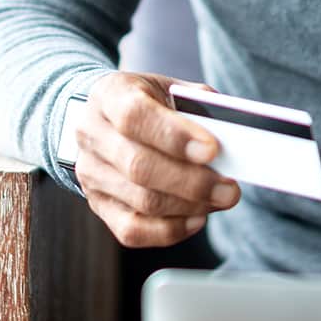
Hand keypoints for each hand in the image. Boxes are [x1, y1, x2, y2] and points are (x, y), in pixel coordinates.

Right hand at [70, 71, 240, 246]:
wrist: (109, 120)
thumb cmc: (149, 104)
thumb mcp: (170, 90)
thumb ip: (198, 107)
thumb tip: (230, 137)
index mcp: (109, 95)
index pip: (134, 116)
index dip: (174, 136)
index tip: (213, 150)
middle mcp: (91, 134)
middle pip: (139, 166)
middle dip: (192, 182)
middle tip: (229, 188)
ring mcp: (90, 173)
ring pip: (141, 201)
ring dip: (189, 206)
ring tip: (220, 199)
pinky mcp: (98, 204)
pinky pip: (133, 230)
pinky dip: (171, 230)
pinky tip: (196, 218)